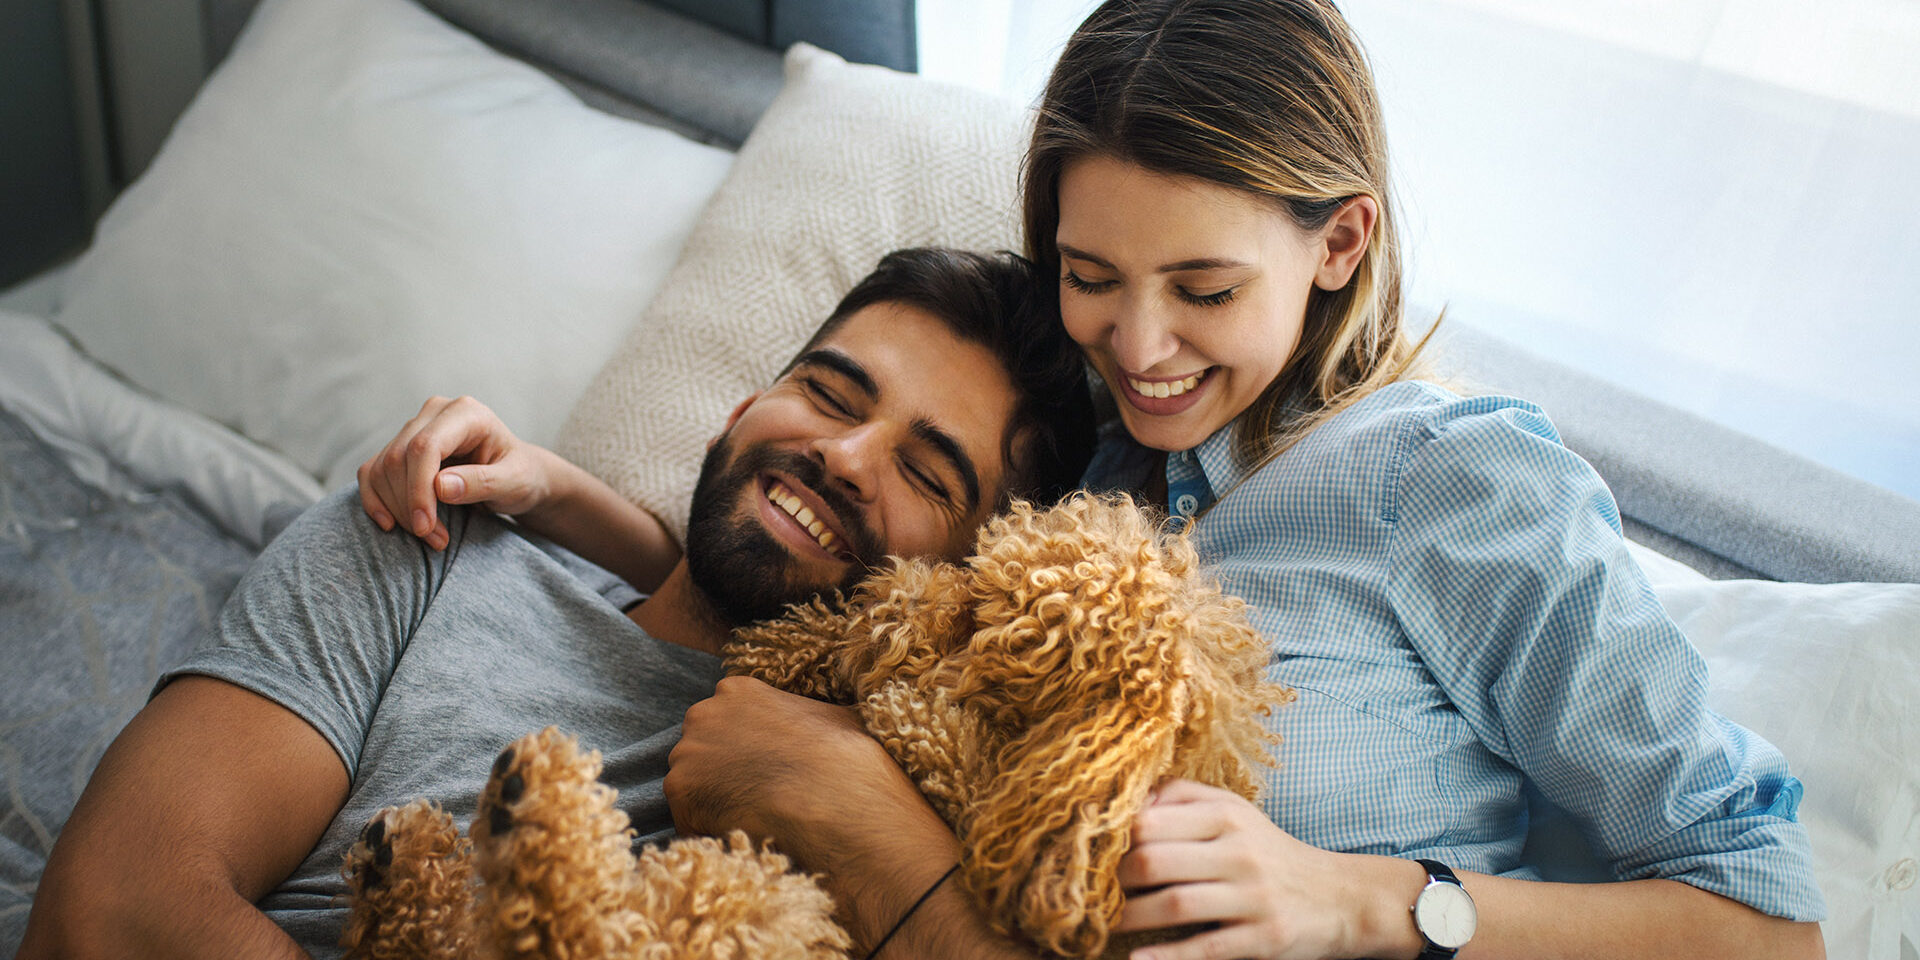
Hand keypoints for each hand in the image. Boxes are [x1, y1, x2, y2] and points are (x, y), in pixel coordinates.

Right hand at [356, 395, 553, 548]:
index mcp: (466, 413)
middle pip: (399, 458)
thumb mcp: (515, 483)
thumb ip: (483, 482)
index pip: (426, 447)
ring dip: (397, 509)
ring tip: (430, 536)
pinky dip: (376, 500)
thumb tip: (440, 486)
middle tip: (434, 538)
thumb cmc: (522, 477)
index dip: (418, 489)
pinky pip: (373, 472)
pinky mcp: (401, 447)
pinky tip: (390, 525)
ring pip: (383, 468)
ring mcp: (414, 427)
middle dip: (409, 505)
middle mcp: (435, 413)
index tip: (425, 527)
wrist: (517, 476)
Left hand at [667, 677, 945, 864]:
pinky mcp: (679, 790)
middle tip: (756, 799)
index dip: (744, 750)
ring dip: (716, 804)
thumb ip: (817, 716)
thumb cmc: (846, 757)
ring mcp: (687, 751)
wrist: (835, 800)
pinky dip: (710, 833)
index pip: (727, 720)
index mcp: (739, 690)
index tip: (764, 770)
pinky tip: (743, 838)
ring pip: (694, 785)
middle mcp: (704, 712)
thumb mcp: (842, 719)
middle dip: (723, 774)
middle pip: (703, 749)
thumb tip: (833, 724)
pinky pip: (690, 819)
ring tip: (754, 822)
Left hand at [1116, 779, 1372, 959]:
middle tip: (1098, 893)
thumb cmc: (1270, 852)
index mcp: (1226, 816)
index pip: (1151, 821)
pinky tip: (1138, 959)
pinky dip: (1168, 957)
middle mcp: (1240, 852)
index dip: (1114, 840)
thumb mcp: (1234, 811)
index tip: (1096, 855)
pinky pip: (1206, 949)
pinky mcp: (1264, 939)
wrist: (1340, 898)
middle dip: (1116, 881)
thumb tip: (1130, 800)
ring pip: (1175, 905)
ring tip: (1108, 924)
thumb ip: (1182, 797)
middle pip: (1155, 861)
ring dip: (1131, 918)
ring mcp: (1253, 897)